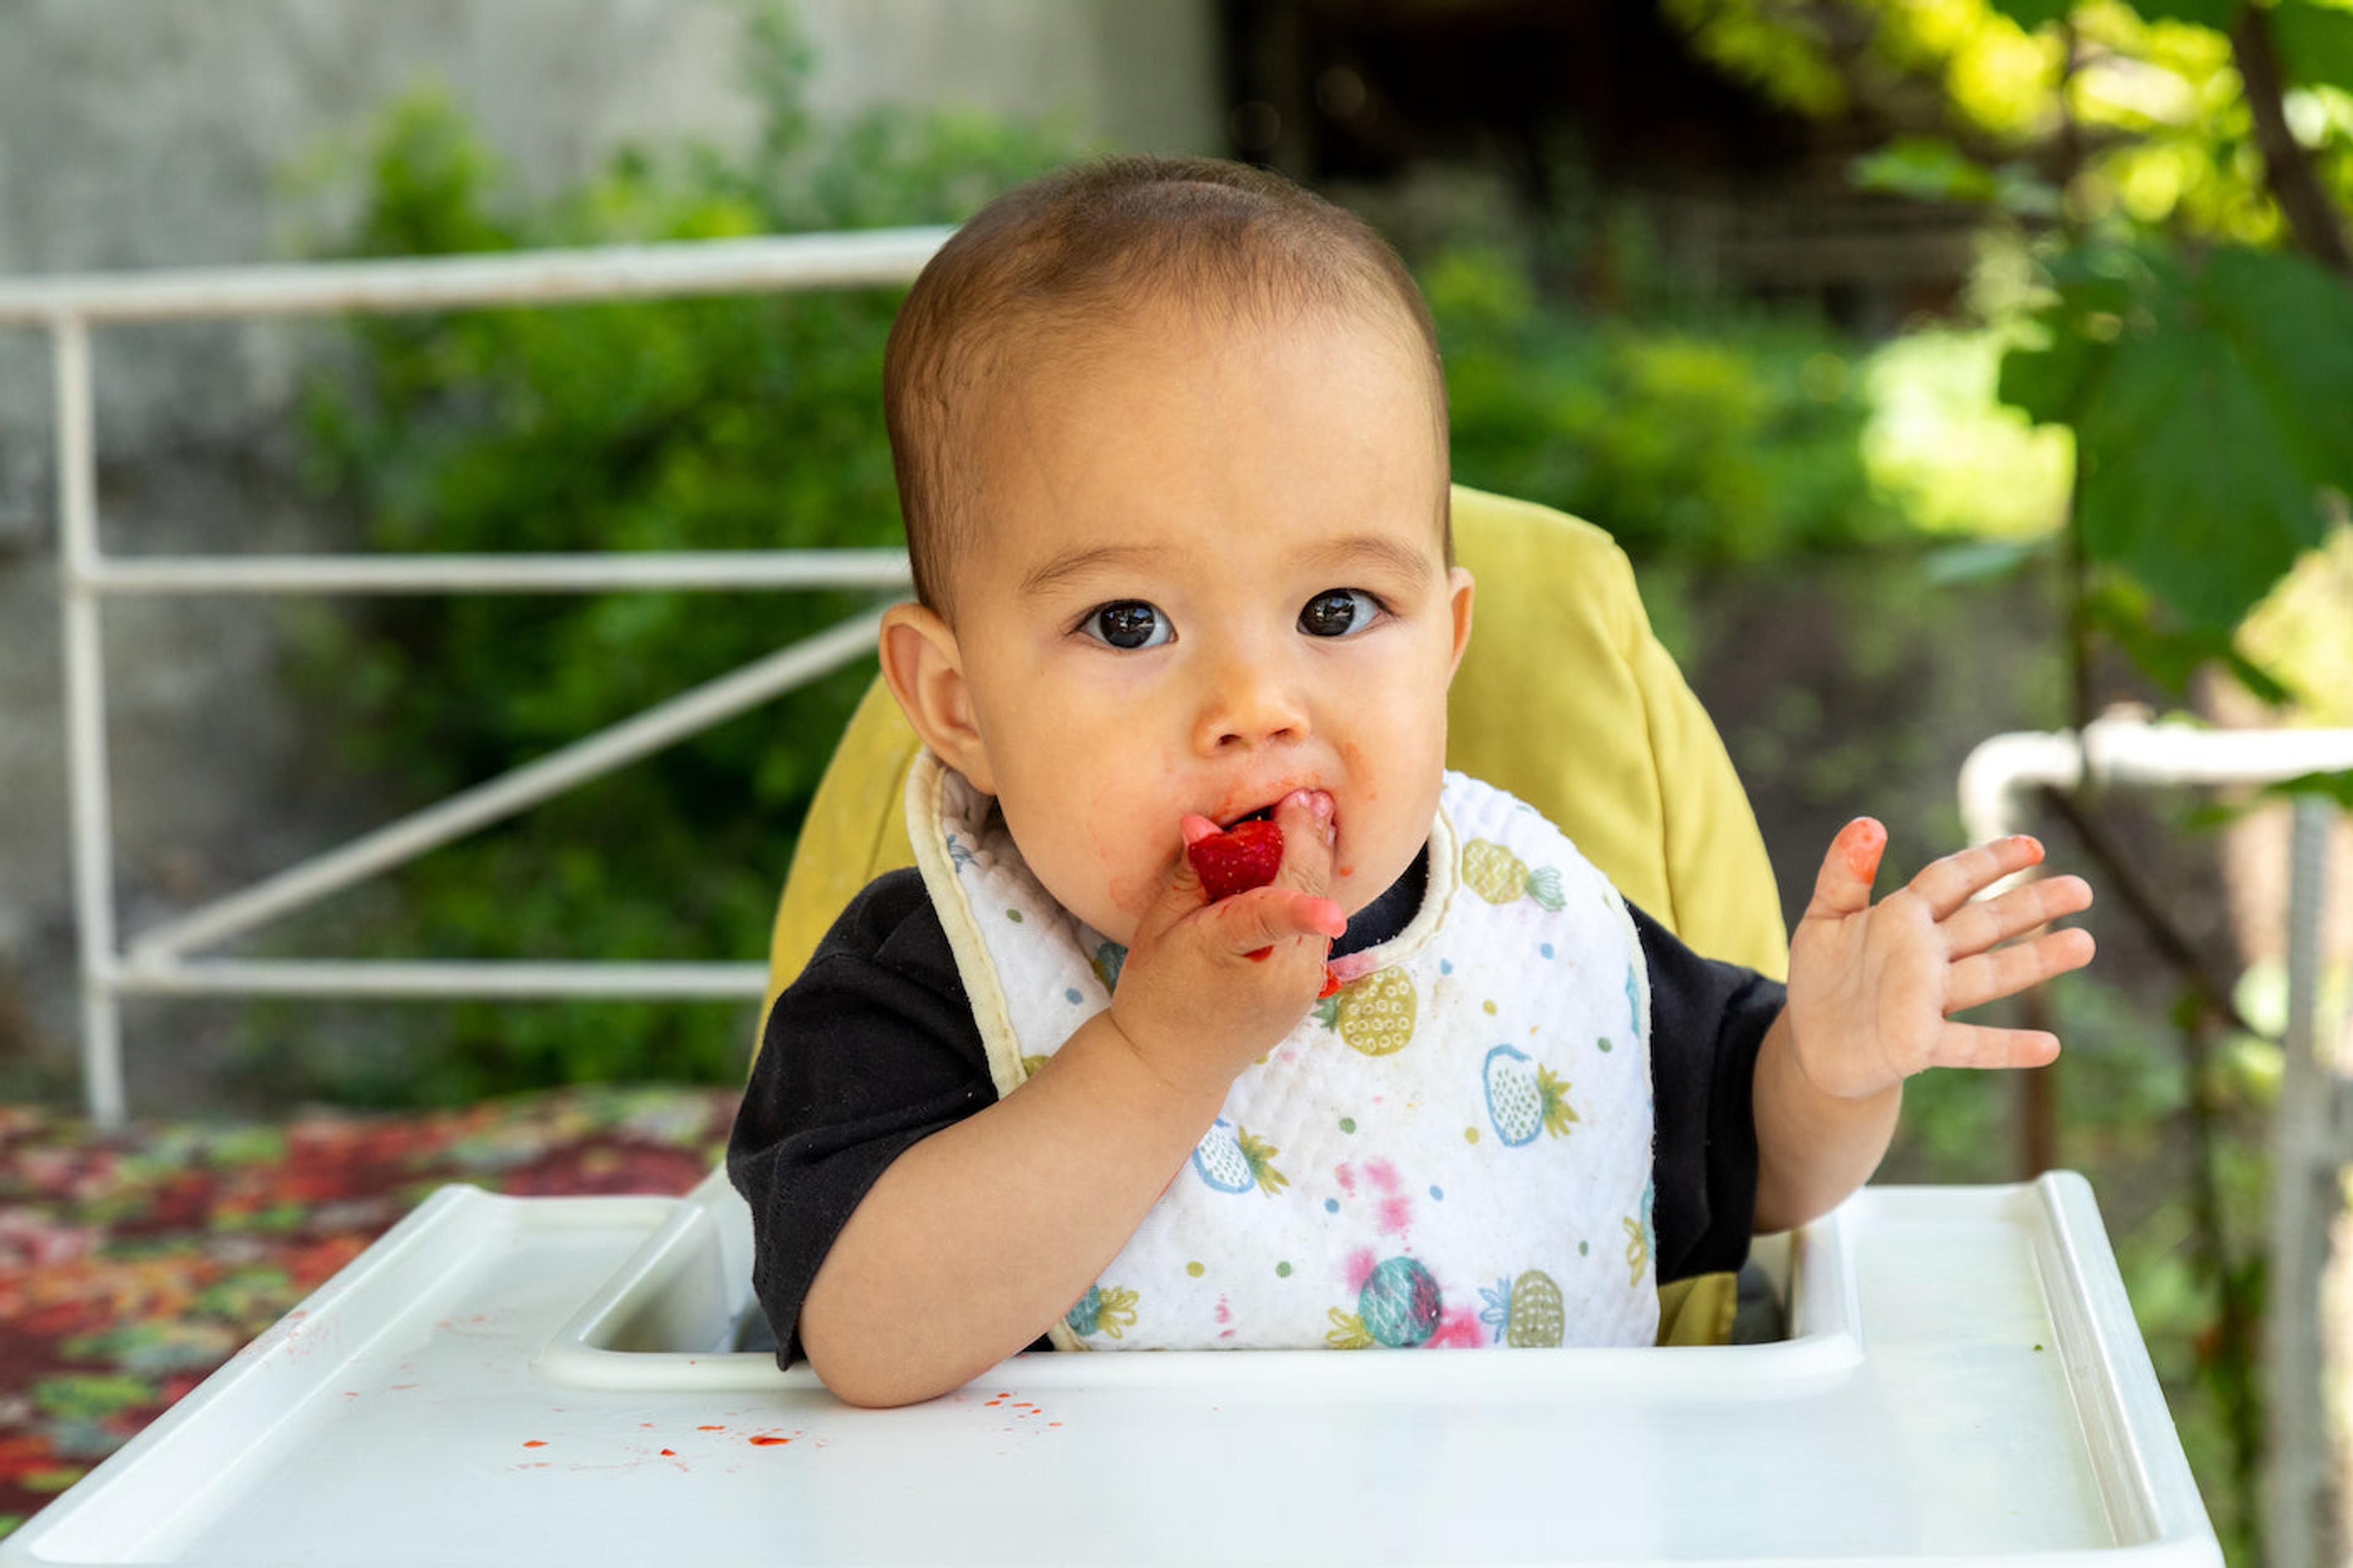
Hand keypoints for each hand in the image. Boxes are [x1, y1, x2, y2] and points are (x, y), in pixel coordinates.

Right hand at [1104, 789, 1344, 1099]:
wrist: (1172, 1067)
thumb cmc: (1156, 993)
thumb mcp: (1158, 930)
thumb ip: (1190, 875)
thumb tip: (1202, 823)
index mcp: (1232, 955)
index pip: (1270, 914)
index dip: (1299, 882)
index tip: (1317, 837)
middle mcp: (1280, 974)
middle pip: (1308, 891)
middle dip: (1309, 838)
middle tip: (1307, 795)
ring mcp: (1302, 984)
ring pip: (1321, 906)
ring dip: (1314, 861)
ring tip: (1307, 816)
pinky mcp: (1310, 989)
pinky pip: (1316, 928)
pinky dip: (1311, 892)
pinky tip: (1299, 863)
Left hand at [1783, 819, 2094, 1101]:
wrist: (1813, 1040)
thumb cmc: (1824, 976)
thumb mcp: (1824, 918)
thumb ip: (1843, 872)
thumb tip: (1869, 822)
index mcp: (1904, 918)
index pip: (1952, 879)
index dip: (1987, 861)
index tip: (2032, 846)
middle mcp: (1926, 956)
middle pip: (1984, 923)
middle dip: (2031, 905)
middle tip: (2080, 889)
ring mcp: (1927, 1000)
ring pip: (1988, 975)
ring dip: (2034, 962)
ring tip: (2083, 944)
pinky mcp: (1919, 1044)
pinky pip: (1969, 1045)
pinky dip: (2006, 1047)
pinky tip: (2049, 1047)